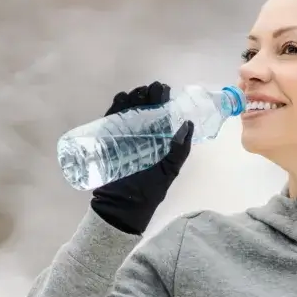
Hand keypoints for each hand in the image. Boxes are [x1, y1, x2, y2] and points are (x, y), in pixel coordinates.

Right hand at [90, 81, 193, 234]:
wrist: (122, 207)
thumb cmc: (148, 191)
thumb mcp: (168, 170)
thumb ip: (179, 150)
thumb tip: (188, 124)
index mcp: (157, 140)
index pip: (160, 115)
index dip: (162, 100)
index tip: (163, 90)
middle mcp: (141, 135)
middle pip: (143, 109)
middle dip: (147, 96)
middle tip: (151, 89)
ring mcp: (123, 137)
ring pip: (127, 111)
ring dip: (132, 98)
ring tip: (137, 93)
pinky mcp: (107, 140)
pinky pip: (110, 120)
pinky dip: (114, 108)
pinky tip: (121, 99)